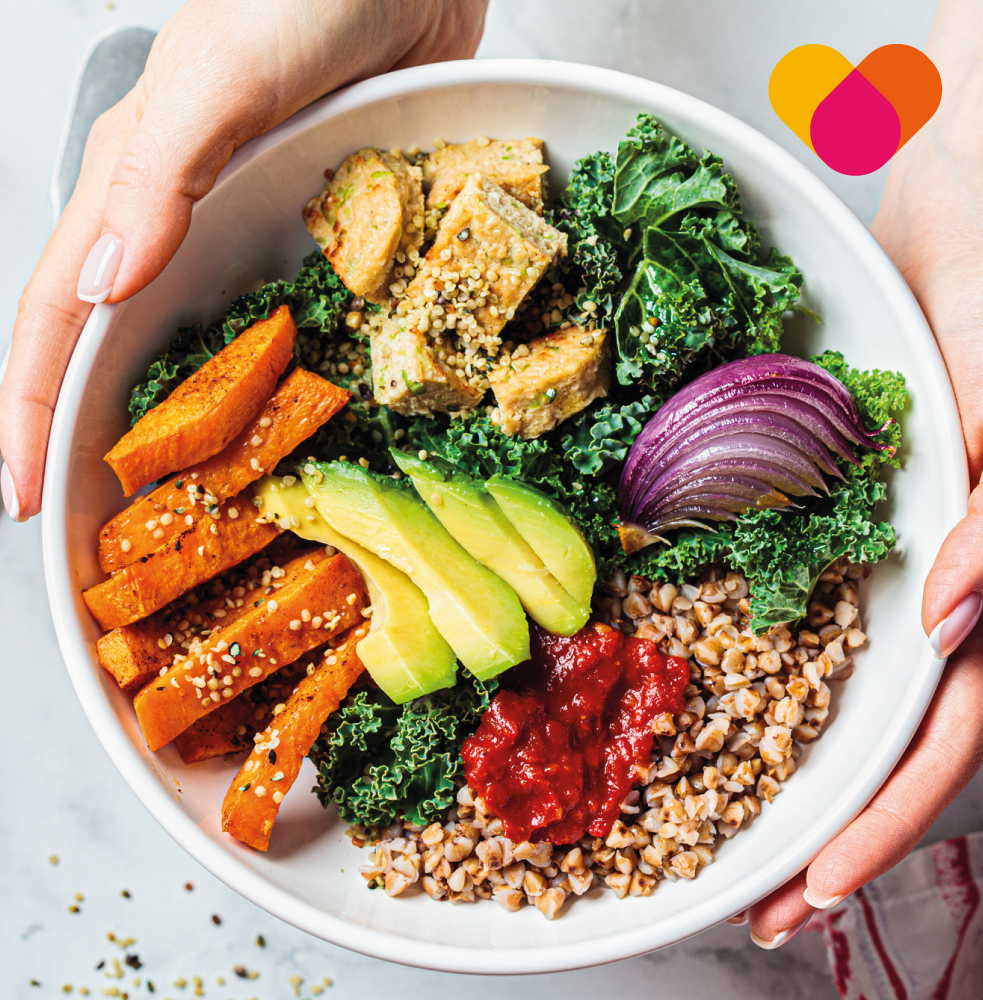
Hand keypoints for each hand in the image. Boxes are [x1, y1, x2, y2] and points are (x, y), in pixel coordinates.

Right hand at [0, 0, 487, 520]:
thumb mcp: (217, 76)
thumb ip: (158, 175)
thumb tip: (108, 286)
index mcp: (131, 188)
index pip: (59, 320)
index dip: (31, 414)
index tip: (24, 504)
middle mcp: (180, 224)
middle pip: (121, 353)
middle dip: (105, 443)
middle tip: (109, 536)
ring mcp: (249, 236)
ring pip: (201, 352)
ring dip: (192, 431)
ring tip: (199, 512)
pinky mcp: (314, 238)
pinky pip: (281, 329)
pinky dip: (274, 388)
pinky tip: (292, 434)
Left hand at [747, 0, 982, 946]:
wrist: (973, 173)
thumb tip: (956, 621)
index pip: (941, 730)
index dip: (879, 821)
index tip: (803, 893)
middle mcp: (940, 569)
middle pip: (881, 729)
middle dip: (816, 819)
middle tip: (738, 901)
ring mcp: (887, 535)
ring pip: (832, 671)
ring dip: (773, 749)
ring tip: (699, 820)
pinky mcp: (836, 490)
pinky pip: (791, 578)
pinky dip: (747, 636)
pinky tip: (688, 676)